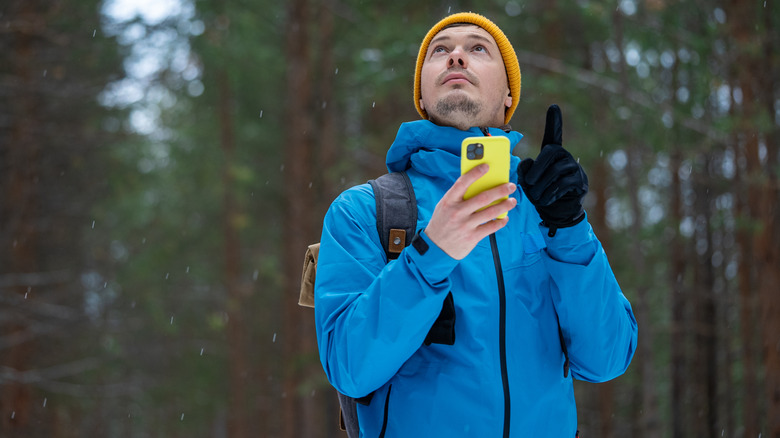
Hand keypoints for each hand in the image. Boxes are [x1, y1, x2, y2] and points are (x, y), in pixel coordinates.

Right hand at [425, 164, 516, 259]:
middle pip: (483, 197)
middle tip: (511, 186)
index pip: (463, 182)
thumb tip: (479, 185)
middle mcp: (458, 212)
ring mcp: (465, 225)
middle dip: (500, 190)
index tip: (487, 166)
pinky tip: (504, 218)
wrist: (435, 247)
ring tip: (512, 201)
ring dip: (505, 205)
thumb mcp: (445, 206)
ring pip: (491, 212)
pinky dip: (500, 221)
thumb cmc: (442, 223)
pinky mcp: (472, 237)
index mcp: (449, 201)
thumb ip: (458, 196)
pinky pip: (491, 227)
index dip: (475, 173)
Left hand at [518, 104, 587, 234]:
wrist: (557, 214)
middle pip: (551, 152)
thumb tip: (527, 163)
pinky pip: (564, 184)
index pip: (553, 135)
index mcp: (552, 154)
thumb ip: (525, 170)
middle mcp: (565, 157)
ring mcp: (574, 169)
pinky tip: (546, 200)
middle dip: (538, 167)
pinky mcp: (579, 182)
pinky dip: (551, 193)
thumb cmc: (541, 194)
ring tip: (537, 196)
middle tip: (530, 182)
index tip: (553, 106)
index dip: (554, 122)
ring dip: (542, 185)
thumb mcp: (528, 182)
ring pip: (556, 171)